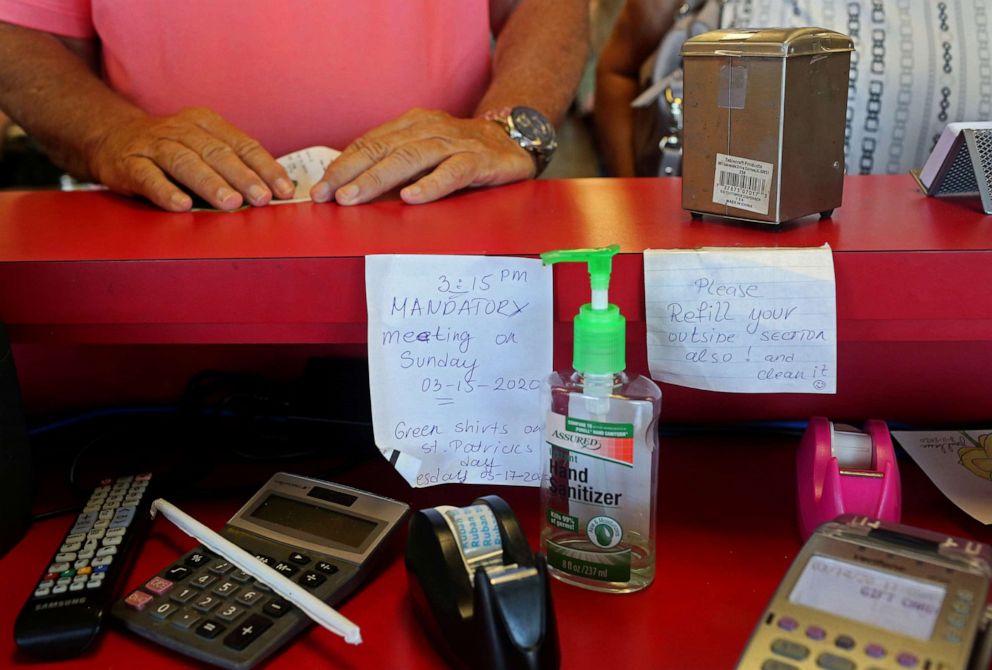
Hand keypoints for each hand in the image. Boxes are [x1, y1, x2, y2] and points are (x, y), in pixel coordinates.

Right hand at [88, 107, 295, 210]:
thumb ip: (232, 164)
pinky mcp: (128, 163)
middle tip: (262, 198)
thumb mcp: (202, 147)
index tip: (284, 189)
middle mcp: (182, 131)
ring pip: (186, 162)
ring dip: (210, 184)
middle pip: (217, 153)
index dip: (265, 167)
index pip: (242, 145)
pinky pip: (148, 177)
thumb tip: (273, 192)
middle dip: (243, 177)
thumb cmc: (170, 149)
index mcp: (207, 124)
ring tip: (231, 202)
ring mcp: (154, 146)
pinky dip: (165, 191)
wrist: (109, 136)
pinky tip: (181, 205)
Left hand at [309, 108, 534, 205]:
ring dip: (379, 179)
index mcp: (411, 125)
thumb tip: (353, 192)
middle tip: (328, 196)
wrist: (514, 141)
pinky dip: (430, 185)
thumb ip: (395, 167)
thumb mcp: (425, 155)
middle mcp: (429, 129)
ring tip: (355, 197)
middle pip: (382, 149)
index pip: (369, 144)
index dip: (342, 166)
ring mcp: (454, 143)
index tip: (319, 190)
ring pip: (410, 158)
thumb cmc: (462, 153)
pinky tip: (412, 198)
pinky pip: (452, 172)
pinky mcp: (479, 160)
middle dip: (350, 173)